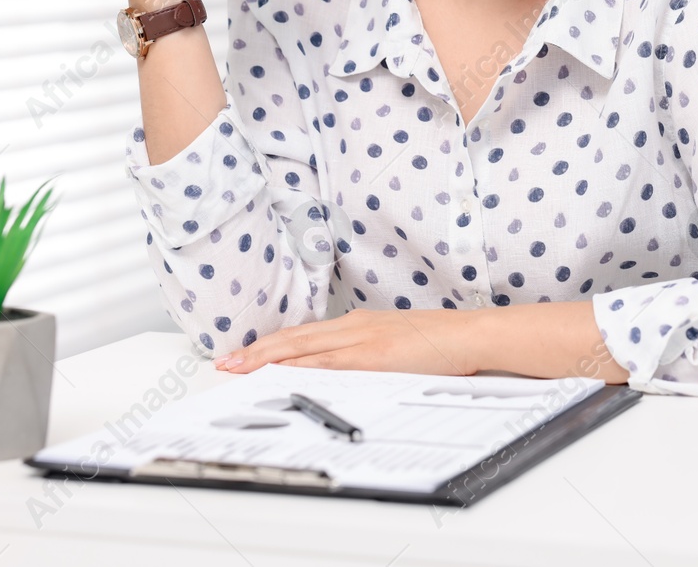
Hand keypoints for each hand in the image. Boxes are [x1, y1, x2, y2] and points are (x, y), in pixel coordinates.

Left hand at [212, 308, 485, 377]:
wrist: (471, 334)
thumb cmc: (442, 343)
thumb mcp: (397, 345)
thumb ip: (370, 354)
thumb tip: (349, 370)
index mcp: (359, 324)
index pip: (305, 335)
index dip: (272, 345)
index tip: (246, 354)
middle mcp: (355, 327)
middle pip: (294, 339)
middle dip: (257, 351)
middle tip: (225, 362)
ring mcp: (362, 339)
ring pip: (303, 348)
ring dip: (266, 358)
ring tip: (238, 368)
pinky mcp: (374, 355)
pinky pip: (328, 363)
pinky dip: (299, 367)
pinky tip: (279, 373)